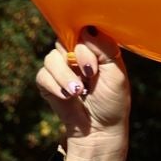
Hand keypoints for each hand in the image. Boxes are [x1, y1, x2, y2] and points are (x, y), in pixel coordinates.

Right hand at [36, 30, 129, 160]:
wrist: (100, 130)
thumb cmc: (112, 102)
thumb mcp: (117, 74)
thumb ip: (106, 50)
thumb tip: (88, 30)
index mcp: (94, 49)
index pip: (83, 30)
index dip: (86, 41)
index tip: (96, 61)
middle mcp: (75, 54)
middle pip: (64, 40)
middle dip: (78, 58)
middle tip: (89, 75)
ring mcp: (60, 67)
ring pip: (52, 57)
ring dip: (65, 76)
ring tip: (78, 91)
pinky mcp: (47, 82)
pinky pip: (43, 75)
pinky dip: (56, 86)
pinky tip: (68, 97)